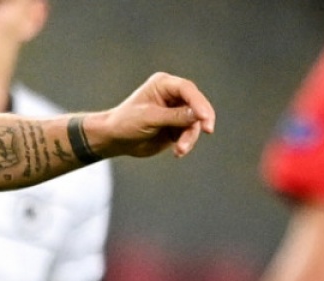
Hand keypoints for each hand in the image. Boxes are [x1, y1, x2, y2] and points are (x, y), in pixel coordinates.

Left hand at [94, 72, 216, 158]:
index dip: (199, 103)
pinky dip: (186, 143)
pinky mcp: (177, 126)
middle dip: (201, 120)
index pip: (187, 90)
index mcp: (164, 85)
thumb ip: (174, 116)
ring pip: (195, 123)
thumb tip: (198, 115)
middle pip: (196, 105)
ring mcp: (176, 111)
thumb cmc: (125, 123)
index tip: (205, 117)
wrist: (115, 139)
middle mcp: (173, 95)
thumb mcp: (149, 118)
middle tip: (207, 130)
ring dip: (190, 137)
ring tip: (180, 150)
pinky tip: (178, 152)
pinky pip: (189, 134)